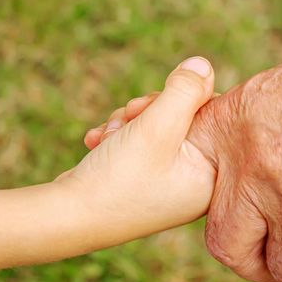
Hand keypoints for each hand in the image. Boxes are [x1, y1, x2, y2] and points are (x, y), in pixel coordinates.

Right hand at [55, 57, 216, 249]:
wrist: (67, 217)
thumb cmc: (117, 179)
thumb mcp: (155, 127)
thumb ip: (184, 91)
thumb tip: (203, 64)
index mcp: (211, 179)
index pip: (214, 118)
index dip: (183, 100)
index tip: (153, 106)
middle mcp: (194, 184)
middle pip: (183, 119)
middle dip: (148, 111)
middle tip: (128, 117)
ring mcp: (168, 184)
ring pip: (157, 127)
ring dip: (129, 121)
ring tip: (109, 134)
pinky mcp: (144, 181)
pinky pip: (140, 143)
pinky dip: (118, 136)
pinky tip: (98, 141)